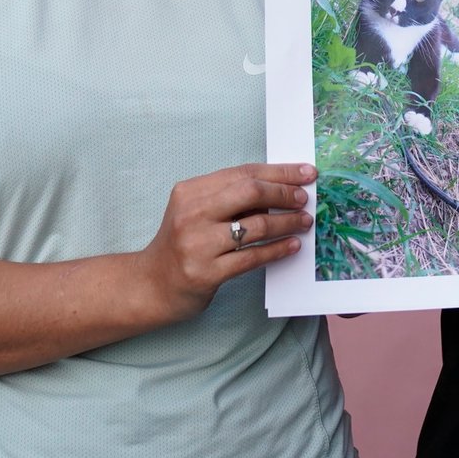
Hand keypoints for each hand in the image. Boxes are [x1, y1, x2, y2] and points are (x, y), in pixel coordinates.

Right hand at [137, 163, 315, 320]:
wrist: (152, 285)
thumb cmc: (182, 244)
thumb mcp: (197, 211)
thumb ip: (230, 198)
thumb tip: (281, 188)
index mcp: (191, 191)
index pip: (243, 172)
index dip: (279, 172)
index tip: (306, 173)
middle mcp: (192, 213)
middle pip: (250, 192)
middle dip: (284, 193)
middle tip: (305, 198)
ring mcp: (197, 244)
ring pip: (256, 226)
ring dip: (287, 223)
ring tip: (304, 222)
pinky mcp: (206, 273)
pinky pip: (252, 257)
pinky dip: (277, 250)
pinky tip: (292, 245)